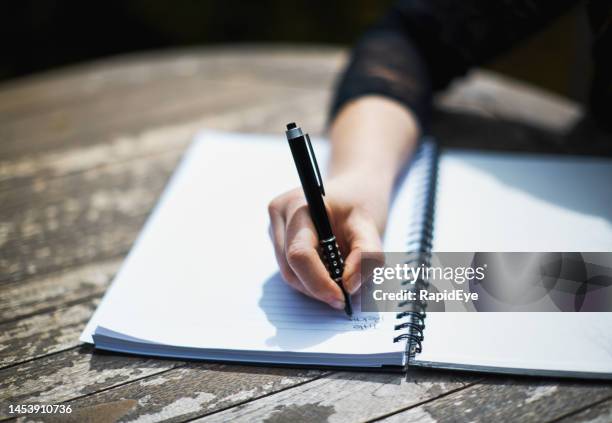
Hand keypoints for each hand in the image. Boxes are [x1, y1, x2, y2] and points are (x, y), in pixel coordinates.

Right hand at [268, 171, 388, 309]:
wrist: (354, 187)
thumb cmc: (361, 202)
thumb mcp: (372, 226)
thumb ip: (367, 256)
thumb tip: (350, 286)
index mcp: (298, 204)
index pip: (299, 254)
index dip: (318, 282)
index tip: (342, 298)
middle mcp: (280, 215)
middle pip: (291, 269)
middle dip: (319, 288)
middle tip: (348, 295)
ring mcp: (274, 227)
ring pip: (289, 274)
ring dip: (316, 286)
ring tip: (342, 280)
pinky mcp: (277, 240)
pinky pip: (291, 270)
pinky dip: (312, 278)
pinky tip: (330, 270)